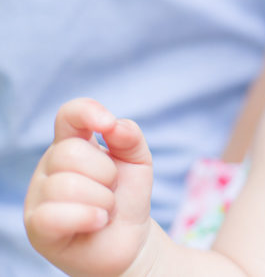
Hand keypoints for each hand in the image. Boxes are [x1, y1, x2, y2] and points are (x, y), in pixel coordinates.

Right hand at [24, 98, 154, 276]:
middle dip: (105, 173)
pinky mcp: (37, 227)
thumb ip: (130, 136)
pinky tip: (98, 222)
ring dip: (102, 200)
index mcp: (71, 144)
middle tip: (111, 190)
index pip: (68, 114)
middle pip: (70, 152)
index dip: (86, 112)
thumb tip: (113, 125)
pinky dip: (88, 217)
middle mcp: (49, 167)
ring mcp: (38, 196)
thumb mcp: (138, 161)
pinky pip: (55, 215)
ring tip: (105, 210)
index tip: (107, 124)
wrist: (129, 241)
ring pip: (66, 185)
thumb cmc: (127, 197)